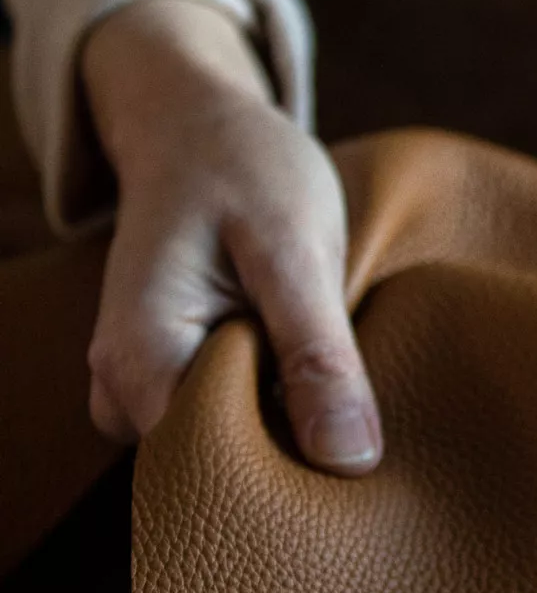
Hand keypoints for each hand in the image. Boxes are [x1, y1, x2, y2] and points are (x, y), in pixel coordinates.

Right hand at [80, 0, 382, 471]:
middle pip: (211, 469)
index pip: (208, 467)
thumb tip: (347, 458)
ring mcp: (141, 384)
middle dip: (287, 456)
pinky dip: (269, 407)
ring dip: (281, 428)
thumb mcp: (296, 248)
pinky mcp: (171, 376)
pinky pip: (222, 421)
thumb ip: (318, 354)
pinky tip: (309, 375)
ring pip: (219, 450)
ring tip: (335, 379)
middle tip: (359, 410)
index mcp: (141, 356)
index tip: (354, 450)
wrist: (197, 122)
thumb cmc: (245, 168)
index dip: (286, 470)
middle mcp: (121, 384)